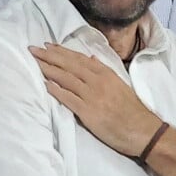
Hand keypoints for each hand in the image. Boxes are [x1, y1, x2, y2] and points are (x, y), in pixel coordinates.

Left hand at [30, 43, 159, 156]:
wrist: (143, 130)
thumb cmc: (132, 110)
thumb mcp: (120, 84)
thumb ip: (104, 71)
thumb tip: (91, 58)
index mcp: (106, 73)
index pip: (79, 58)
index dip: (61, 51)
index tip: (47, 45)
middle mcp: (98, 81)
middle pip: (69, 65)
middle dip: (49, 56)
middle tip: (33, 49)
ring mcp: (92, 96)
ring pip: (66, 78)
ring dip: (48, 69)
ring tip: (35, 62)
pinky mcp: (88, 112)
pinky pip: (68, 98)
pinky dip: (56, 90)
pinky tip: (45, 84)